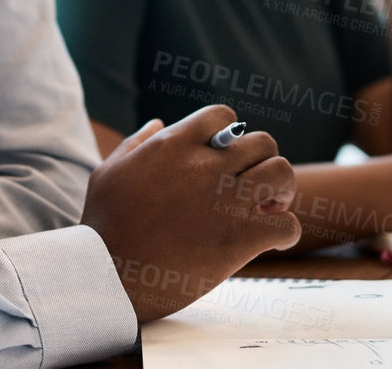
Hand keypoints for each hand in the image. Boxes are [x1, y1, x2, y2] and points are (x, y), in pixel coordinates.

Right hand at [80, 105, 300, 323]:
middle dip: (262, 162)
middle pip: (262, 142)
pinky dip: (285, 232)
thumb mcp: (109, 171)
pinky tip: (272, 242)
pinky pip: (287, 224)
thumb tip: (157, 124)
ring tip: (269, 208)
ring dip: (281, 190)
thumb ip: (136, 143)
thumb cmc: (105, 225)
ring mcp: (225, 200)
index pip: (222, 116)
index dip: (232, 134)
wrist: (109, 274)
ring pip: (282, 173)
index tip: (228, 156)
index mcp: (173, 145)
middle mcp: (205, 166)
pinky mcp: (240, 237)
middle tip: (254, 187)